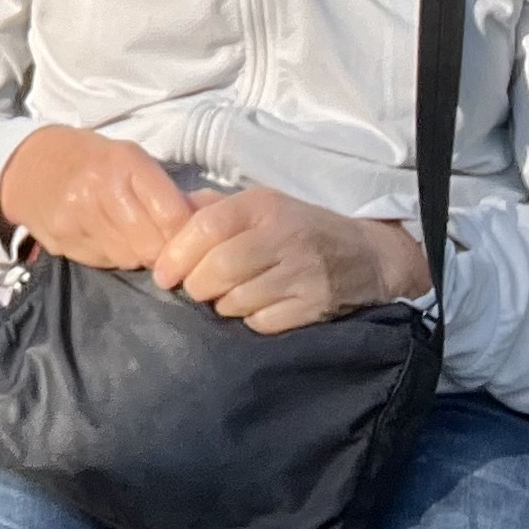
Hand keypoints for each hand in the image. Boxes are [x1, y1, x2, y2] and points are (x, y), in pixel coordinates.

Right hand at [0, 126, 195, 272]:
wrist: (30, 166)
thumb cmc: (92, 160)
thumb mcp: (131, 160)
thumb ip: (168, 190)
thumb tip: (215, 215)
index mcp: (126, 162)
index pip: (172, 215)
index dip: (188, 236)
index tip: (192, 241)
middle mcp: (101, 188)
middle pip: (153, 245)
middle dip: (163, 251)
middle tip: (162, 245)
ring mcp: (79, 216)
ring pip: (130, 259)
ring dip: (139, 255)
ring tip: (132, 239)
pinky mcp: (63, 240)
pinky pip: (105, 262)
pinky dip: (114, 257)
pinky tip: (107, 240)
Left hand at [148, 184, 431, 336]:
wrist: (366, 256)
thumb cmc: (298, 229)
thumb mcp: (259, 206)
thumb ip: (211, 209)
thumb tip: (164, 216)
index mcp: (262, 206)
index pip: (206, 227)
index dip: (176, 254)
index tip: (162, 274)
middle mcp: (282, 236)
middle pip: (217, 268)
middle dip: (195, 286)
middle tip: (194, 290)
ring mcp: (301, 273)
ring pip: (236, 300)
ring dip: (221, 305)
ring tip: (226, 297)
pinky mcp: (314, 306)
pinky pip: (262, 323)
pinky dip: (249, 321)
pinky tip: (254, 308)